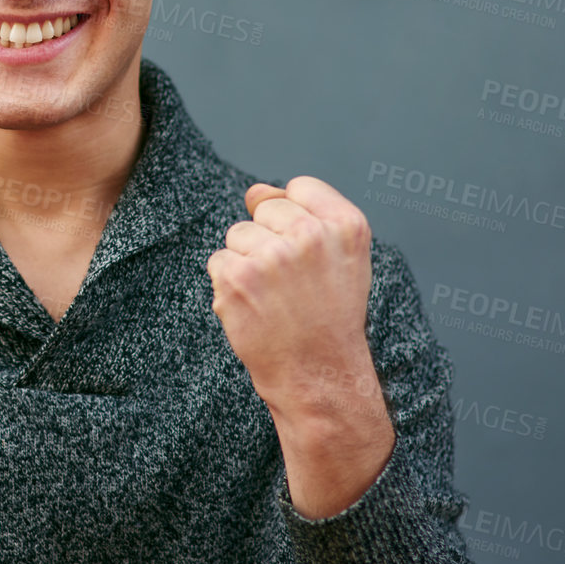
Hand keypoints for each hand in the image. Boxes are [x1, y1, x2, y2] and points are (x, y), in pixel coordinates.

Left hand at [206, 176, 385, 434]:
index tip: (302, 250)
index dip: (293, 216)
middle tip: (290, 285)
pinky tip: (253, 309)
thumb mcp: (343, 260)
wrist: (319, 376)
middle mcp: (310, 235)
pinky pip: (219, 261)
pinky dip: (228, 286)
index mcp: (345, 226)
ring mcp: (272, 256)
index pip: (299, 187)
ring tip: (273, 298)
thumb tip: (255, 190)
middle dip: (268, 240)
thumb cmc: (329, 318)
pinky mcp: (238, 278)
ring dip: (246, 264)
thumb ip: (308, 215)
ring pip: (238, 235)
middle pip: (264, 208)